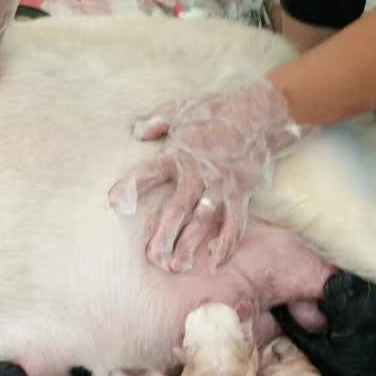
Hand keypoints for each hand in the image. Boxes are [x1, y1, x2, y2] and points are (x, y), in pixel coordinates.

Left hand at [109, 81, 301, 272]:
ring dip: (191, 244)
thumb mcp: (180, 109)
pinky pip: (235, 223)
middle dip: (165, 234)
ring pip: (204, 221)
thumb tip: (135, 131)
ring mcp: (221, 186)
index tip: (115, 204)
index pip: (149, 172)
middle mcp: (198, 173)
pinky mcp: (241, 194)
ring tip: (178, 266)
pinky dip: (226, 243)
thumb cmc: (216, 111)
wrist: (259, 111)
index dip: (132, 187)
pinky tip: (215, 262)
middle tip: (153, 258)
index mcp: (178, 154)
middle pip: (177, 208)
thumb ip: (155, 122)